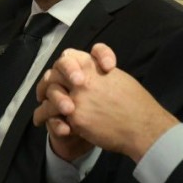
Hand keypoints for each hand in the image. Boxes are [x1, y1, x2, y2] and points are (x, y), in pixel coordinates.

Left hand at [34, 44, 177, 161]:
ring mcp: (77, 98)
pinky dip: (44, 117)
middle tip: (43, 91)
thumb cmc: (136, 103)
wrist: (142, 126)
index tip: (66, 76)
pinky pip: (52, 115)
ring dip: (45, 100)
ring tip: (41, 107)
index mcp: (93, 66)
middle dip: (48, 82)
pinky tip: (39, 120)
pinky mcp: (75, 118)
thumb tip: (86, 76)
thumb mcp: (117, 77)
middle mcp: (82, 79)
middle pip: (55, 72)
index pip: (69, 57)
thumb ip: (97, 73)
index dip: (66, 65)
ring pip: (50, 93)